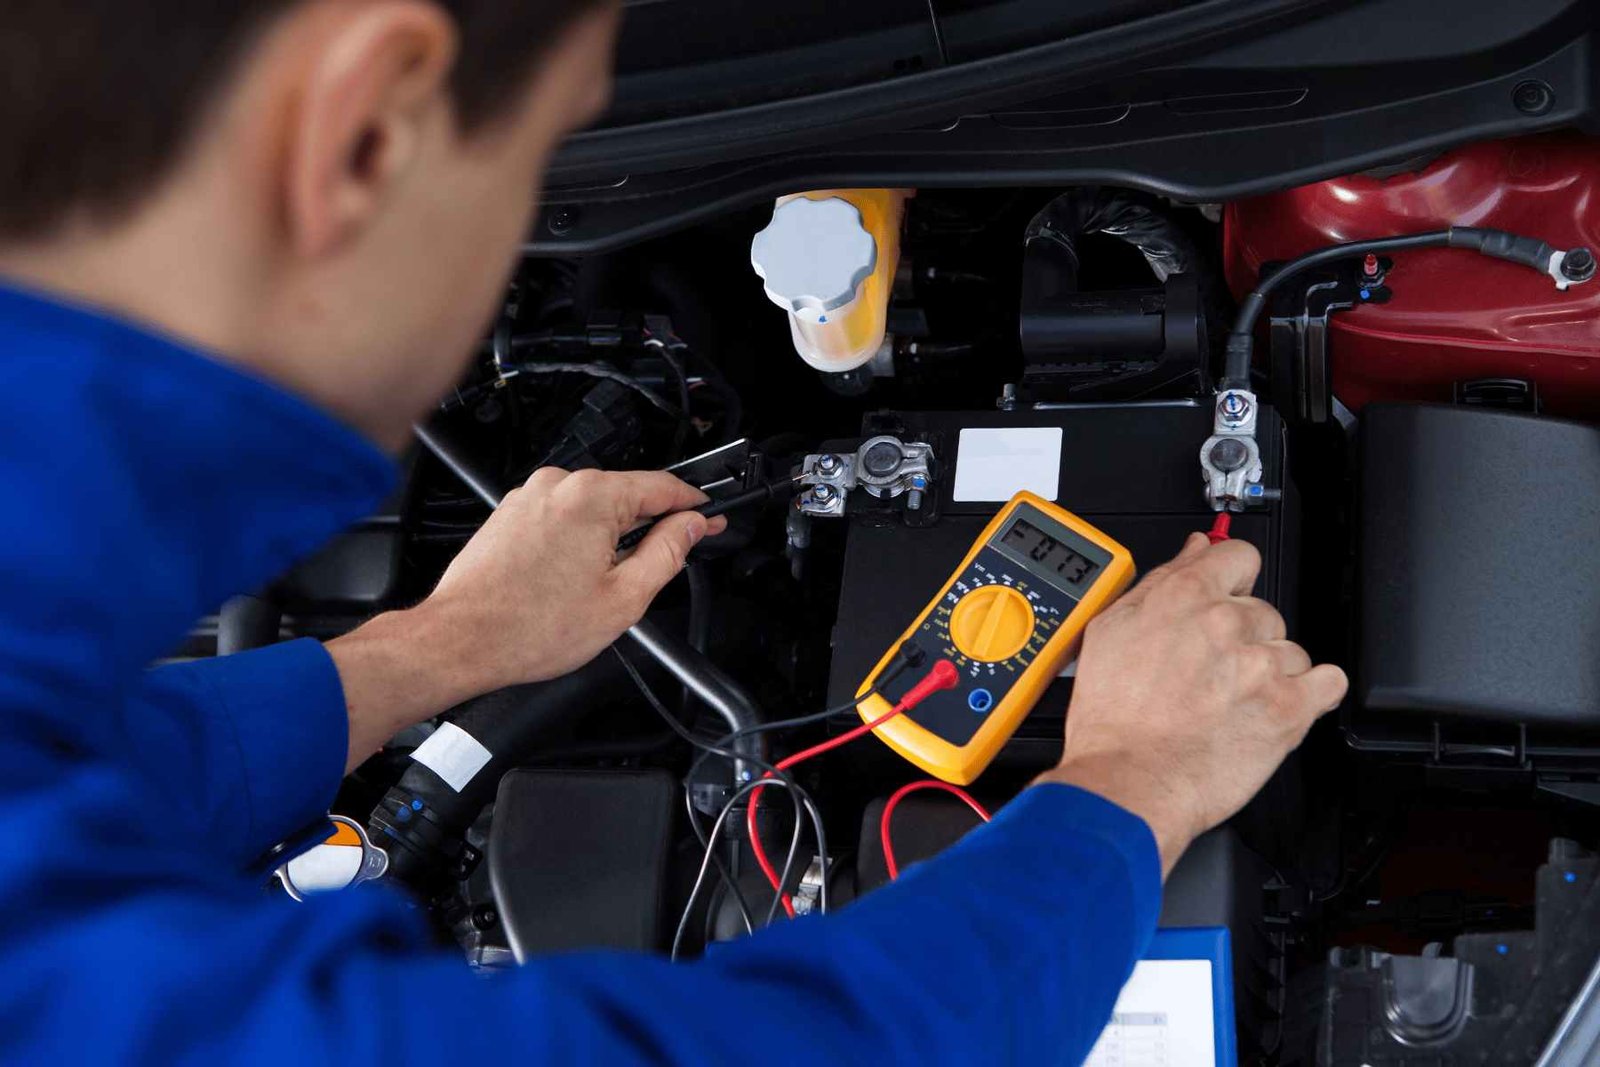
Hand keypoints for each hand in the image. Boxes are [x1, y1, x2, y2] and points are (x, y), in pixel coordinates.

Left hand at [327, 468, 724, 769]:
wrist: (460, 640)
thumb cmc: (530, 627)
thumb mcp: (624, 597)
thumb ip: (667, 553)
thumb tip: (691, 527)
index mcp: (592, 496)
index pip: (663, 487)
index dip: (694, 506)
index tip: (711, 518)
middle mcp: (558, 486)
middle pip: (626, 496)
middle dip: (650, 526)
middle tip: (667, 562)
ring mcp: (529, 498)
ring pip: (592, 510)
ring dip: (610, 538)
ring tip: (605, 588)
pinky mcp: (510, 515)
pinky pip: (561, 519)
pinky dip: (577, 542)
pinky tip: (572, 582)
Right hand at [1035, 534, 1346, 874]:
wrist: (1128, 781)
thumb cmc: (1113, 718)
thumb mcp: (1112, 630)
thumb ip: (1161, 582)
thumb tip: (1194, 551)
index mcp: (1186, 596)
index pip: (1240, 556)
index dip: (1233, 579)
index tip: (1228, 597)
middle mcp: (1228, 622)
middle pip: (1265, 611)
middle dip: (1245, 638)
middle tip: (1215, 671)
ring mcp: (1262, 665)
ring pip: (1291, 651)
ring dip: (1271, 672)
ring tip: (1235, 702)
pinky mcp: (1289, 708)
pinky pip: (1327, 683)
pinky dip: (1312, 694)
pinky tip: (1283, 705)